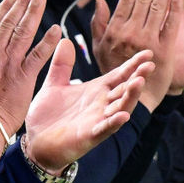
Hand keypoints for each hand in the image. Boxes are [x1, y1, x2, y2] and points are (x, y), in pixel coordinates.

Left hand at [24, 41, 152, 172]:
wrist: (34, 143)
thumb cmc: (48, 115)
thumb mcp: (54, 84)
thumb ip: (62, 64)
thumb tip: (64, 39)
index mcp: (96, 91)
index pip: (119, 75)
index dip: (133, 64)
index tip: (148, 53)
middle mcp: (101, 105)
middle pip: (124, 89)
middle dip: (137, 77)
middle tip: (149, 65)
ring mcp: (97, 121)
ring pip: (119, 107)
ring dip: (130, 96)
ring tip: (139, 83)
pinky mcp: (88, 136)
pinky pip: (104, 129)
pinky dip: (114, 122)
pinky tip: (123, 115)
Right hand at [91, 0, 181, 109]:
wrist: (132, 101)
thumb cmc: (113, 73)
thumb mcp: (99, 50)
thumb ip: (98, 24)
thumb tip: (99, 1)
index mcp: (114, 31)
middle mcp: (130, 34)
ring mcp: (147, 42)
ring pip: (158, 6)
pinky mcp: (164, 51)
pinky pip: (170, 25)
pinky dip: (175, 7)